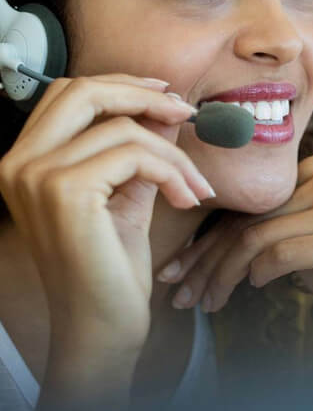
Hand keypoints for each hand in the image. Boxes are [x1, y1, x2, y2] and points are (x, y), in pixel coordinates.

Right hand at [0, 75, 214, 410]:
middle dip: (144, 95)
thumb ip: (142, 148)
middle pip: (85, 91)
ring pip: (124, 128)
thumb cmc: (111, 264)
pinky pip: (137, 155)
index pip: (70, 93)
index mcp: (26, 160)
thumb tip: (168, 108)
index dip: (121, 85)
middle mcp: (19, 163)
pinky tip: (187, 200)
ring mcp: (37, 176)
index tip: (165, 95)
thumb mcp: (129, 192)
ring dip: (174, 153)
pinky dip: (173, 172)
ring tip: (195, 185)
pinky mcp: (65, 192)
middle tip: (187, 114)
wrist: (101, 325)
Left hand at [158, 156, 312, 348]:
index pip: (244, 207)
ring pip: (258, 238)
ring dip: (223, 276)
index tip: (174, 272)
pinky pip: (283, 253)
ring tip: (206, 305)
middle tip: (179, 295)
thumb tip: (198, 250)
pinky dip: (260, 274)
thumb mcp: (299, 244)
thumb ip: (264, 231)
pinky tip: (255, 289)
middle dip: (205, 262)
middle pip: (247, 221)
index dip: (203, 241)